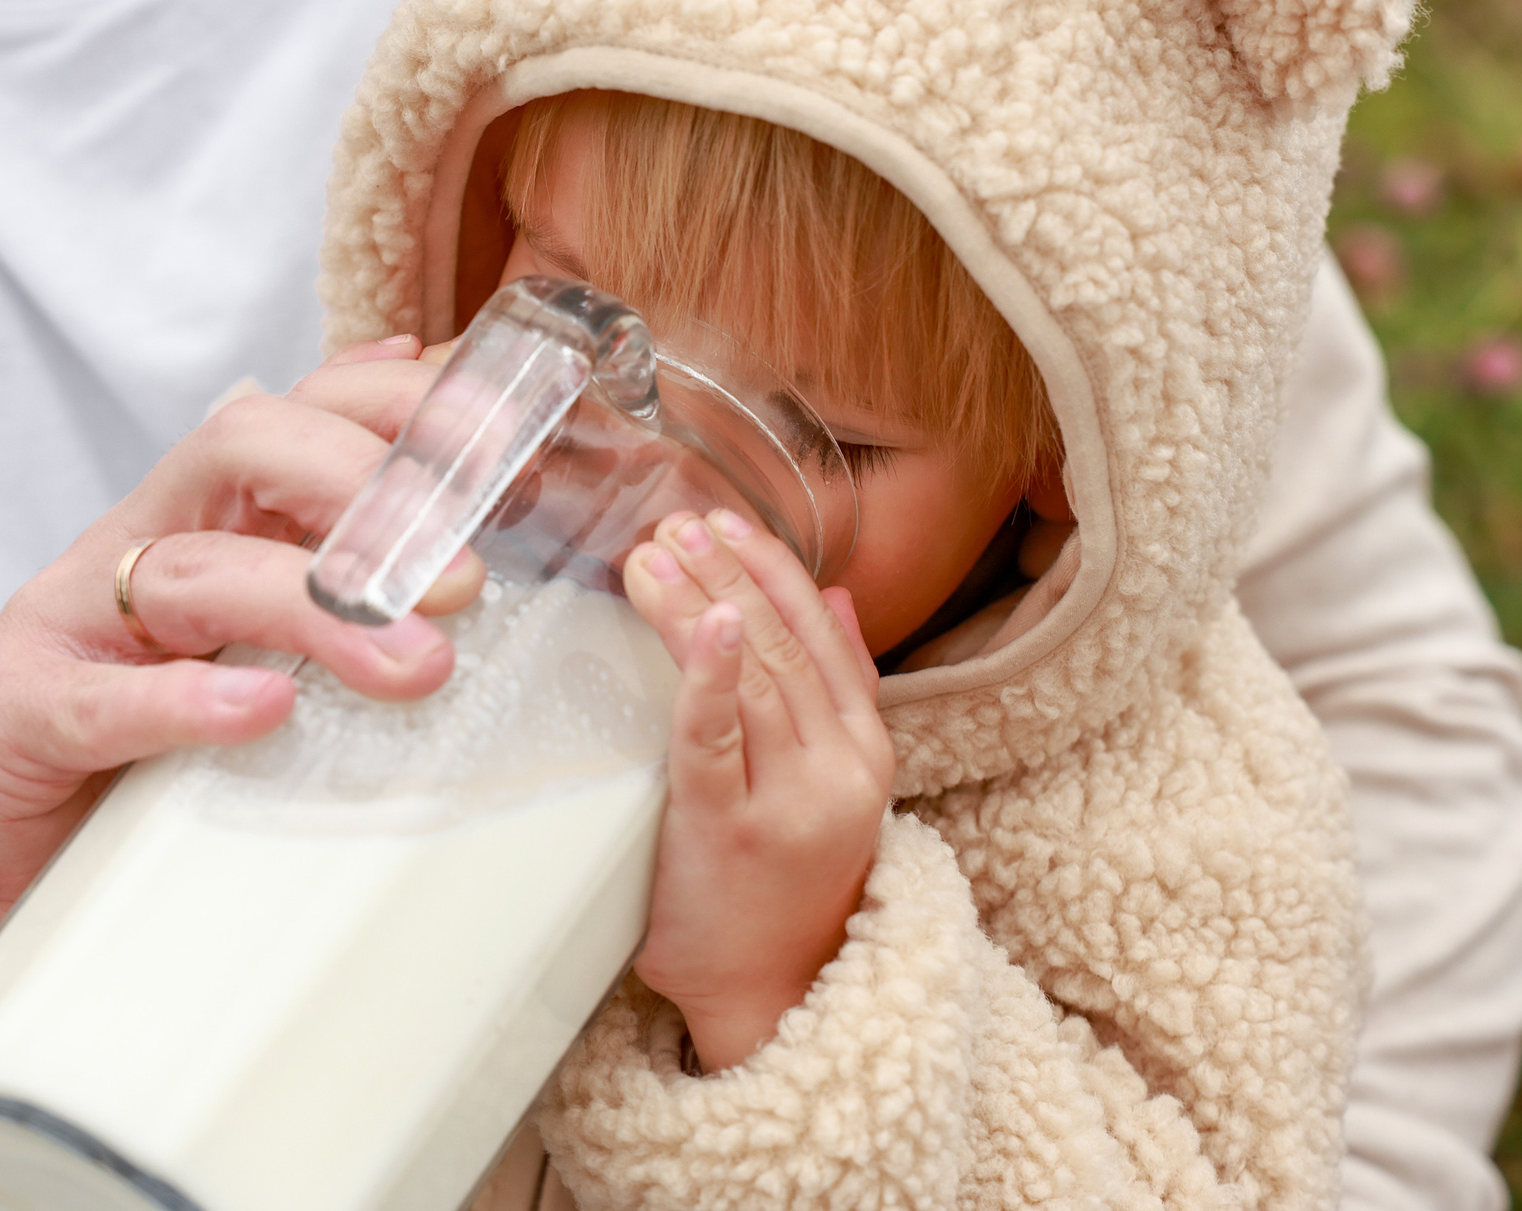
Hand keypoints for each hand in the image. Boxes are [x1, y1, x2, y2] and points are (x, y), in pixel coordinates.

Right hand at [0, 336, 481, 966]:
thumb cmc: (126, 737)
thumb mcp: (240, 639)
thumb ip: (323, 562)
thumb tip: (441, 464)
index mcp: (203, 517)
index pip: (301, 411)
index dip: (400, 409)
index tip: (502, 450)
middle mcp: (138, 544)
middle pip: (243, 448)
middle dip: (365, 484)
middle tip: (465, 572)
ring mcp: (73, 624)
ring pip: (196, 572)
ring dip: (316, 608)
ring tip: (416, 663)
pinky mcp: (23, 717)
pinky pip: (104, 699)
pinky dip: (188, 700)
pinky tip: (261, 713)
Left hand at [622, 507, 895, 1070]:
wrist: (774, 997)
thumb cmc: (789, 887)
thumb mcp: (838, 786)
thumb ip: (841, 693)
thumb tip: (835, 595)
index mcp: (866, 754)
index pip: (822, 638)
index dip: (773, 571)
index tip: (726, 523)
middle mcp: (838, 771)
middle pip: (782, 648)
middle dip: (726, 574)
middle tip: (675, 525)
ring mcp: (787, 802)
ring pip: (750, 678)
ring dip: (700, 604)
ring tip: (656, 556)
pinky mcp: (729, 832)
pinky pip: (717, 739)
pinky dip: (710, 676)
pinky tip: (703, 625)